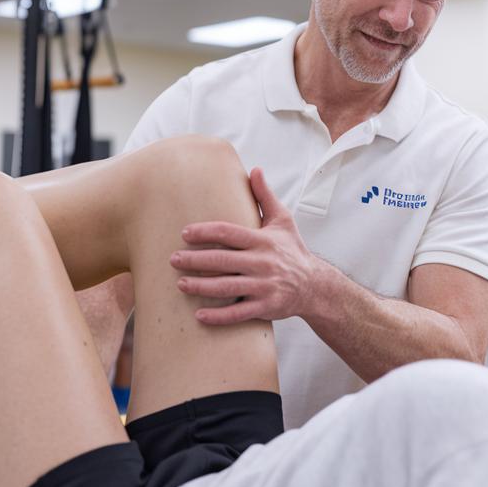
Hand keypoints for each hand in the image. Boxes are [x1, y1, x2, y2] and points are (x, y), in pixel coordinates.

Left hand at [171, 168, 325, 324]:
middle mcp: (263, 263)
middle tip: (173, 259)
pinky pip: (238, 313)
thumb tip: (255, 170)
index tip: (185, 233)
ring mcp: (264, 287)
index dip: (206, 232)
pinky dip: (218, 316)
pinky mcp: (266, 307)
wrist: (314, 285)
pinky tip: (199, 315)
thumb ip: (265, 197)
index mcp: (263, 240)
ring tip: (181, 284)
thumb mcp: (283, 221)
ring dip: (201, 287)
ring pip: (227, 287)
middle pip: (223, 261)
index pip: (230, 233)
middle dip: (196, 260)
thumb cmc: (293, 250)